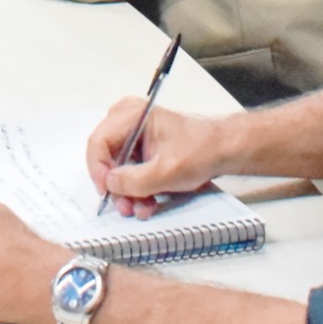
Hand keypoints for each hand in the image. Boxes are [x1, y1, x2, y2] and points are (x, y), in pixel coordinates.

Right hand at [85, 95, 230, 209]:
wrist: (224, 150)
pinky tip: (148, 202)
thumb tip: (109, 183)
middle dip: (116, 186)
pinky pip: (129, 169)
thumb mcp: (165, 172)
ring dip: (128, 191)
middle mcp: (127, 120)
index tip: (107, 191)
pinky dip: (137, 187)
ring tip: (141, 208)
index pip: (98, 142)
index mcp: (131, 115)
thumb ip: (134, 180)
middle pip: (106, 156)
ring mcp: (133, 134)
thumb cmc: (200, 151)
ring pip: (117, 167)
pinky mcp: (141, 147)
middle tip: (126, 207)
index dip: (98, 170)